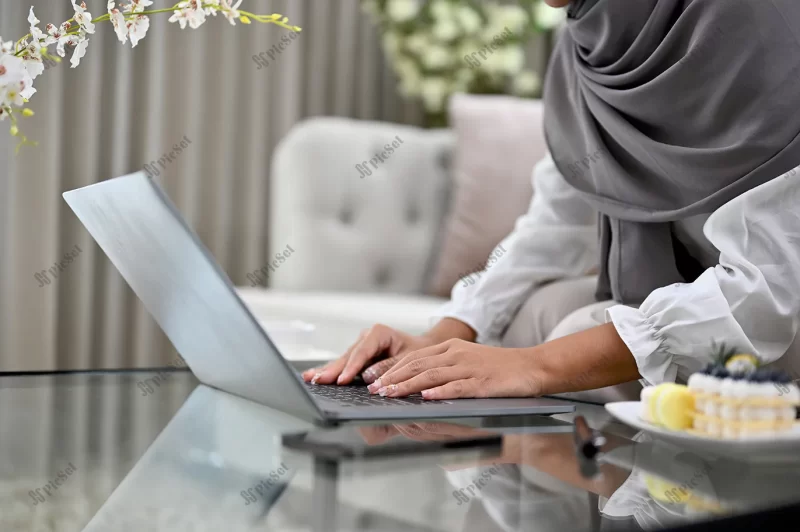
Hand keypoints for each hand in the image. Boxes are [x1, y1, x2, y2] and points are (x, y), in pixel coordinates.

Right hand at [301, 324, 437, 384]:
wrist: (423, 350)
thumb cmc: (419, 354)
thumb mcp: (409, 359)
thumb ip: (390, 367)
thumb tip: (370, 378)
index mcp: (380, 333)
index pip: (362, 352)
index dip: (351, 367)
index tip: (341, 380)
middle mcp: (367, 336)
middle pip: (348, 356)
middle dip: (333, 369)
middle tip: (318, 380)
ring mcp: (360, 345)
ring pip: (343, 360)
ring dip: (328, 370)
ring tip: (311, 379)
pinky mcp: (357, 355)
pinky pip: (343, 364)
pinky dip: (331, 371)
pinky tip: (314, 376)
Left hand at [366, 339, 541, 398]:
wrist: (533, 367)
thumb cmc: (500, 369)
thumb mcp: (467, 362)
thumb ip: (444, 370)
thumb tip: (418, 386)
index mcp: (451, 348)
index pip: (414, 357)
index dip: (392, 369)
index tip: (375, 380)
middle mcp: (456, 354)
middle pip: (418, 365)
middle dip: (393, 378)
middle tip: (375, 390)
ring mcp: (469, 367)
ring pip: (432, 375)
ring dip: (408, 386)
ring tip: (391, 395)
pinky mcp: (482, 381)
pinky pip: (457, 386)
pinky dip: (439, 392)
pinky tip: (425, 398)